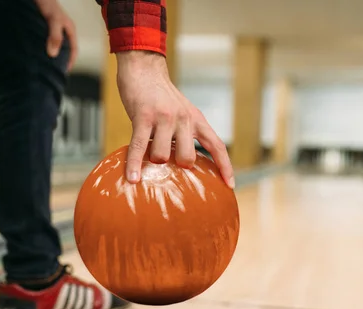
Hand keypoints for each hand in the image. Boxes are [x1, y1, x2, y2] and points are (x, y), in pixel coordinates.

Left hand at [34, 0, 77, 70]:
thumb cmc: (47, 4)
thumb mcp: (54, 21)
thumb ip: (55, 37)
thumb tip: (53, 55)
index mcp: (70, 31)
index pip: (73, 51)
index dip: (70, 62)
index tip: (63, 72)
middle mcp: (63, 31)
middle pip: (65, 50)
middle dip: (60, 60)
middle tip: (53, 71)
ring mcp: (54, 30)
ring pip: (55, 46)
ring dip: (51, 55)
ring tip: (44, 65)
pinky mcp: (44, 29)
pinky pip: (46, 42)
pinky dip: (43, 49)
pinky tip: (36, 53)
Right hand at [116, 51, 234, 188]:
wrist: (143, 68)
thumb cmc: (160, 96)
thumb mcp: (182, 112)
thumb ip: (186, 133)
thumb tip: (185, 162)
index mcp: (196, 119)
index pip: (217, 145)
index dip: (225, 166)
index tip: (230, 185)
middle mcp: (184, 119)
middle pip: (187, 158)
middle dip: (177, 166)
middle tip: (168, 160)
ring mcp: (164, 118)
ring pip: (162, 156)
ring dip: (153, 160)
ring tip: (147, 150)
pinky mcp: (143, 117)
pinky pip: (140, 148)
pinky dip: (135, 164)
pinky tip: (132, 178)